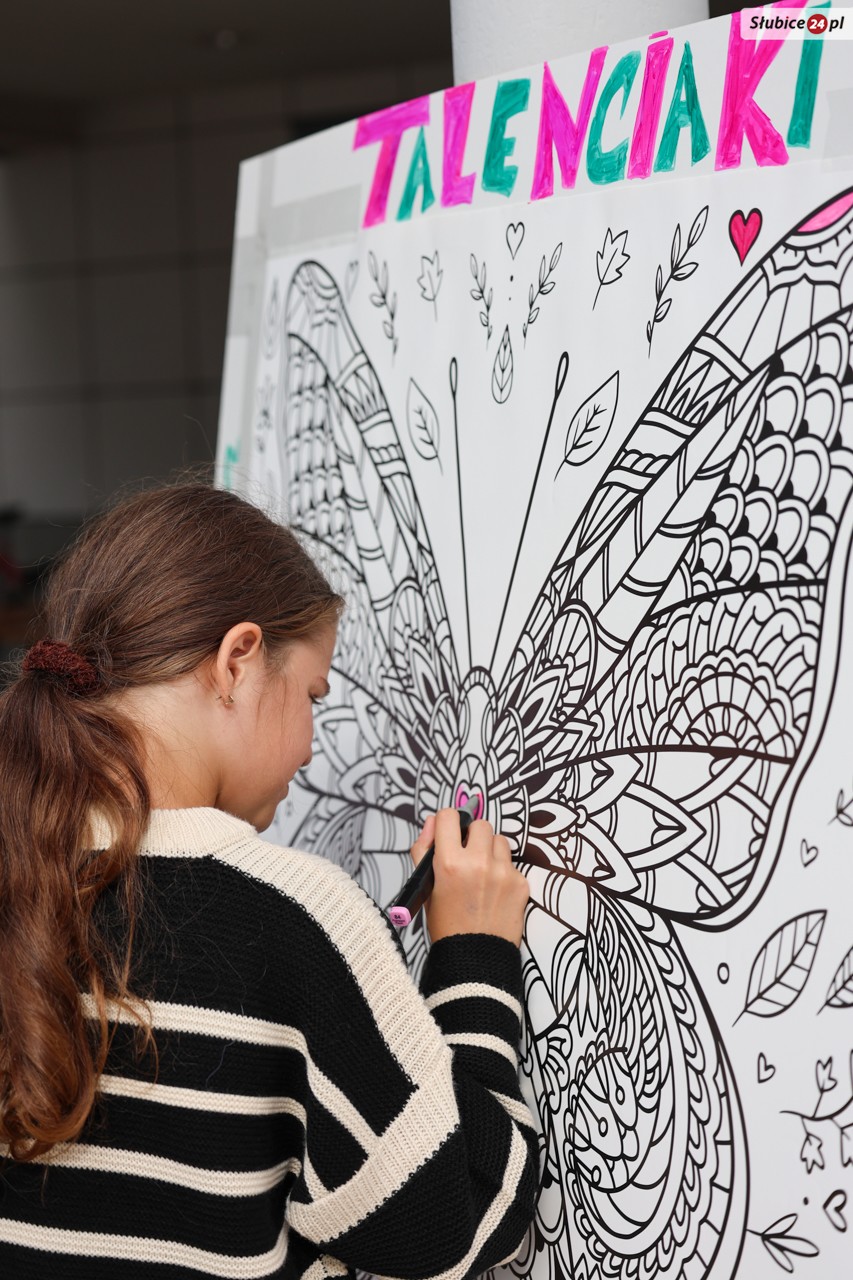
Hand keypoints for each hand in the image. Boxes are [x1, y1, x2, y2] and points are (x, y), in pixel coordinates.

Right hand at [409, 808, 528, 945]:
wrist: (475, 958)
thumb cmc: (447, 924)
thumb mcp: (426, 887)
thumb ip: (424, 850)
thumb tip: (432, 823)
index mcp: (449, 863)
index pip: (449, 816)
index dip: (447, 822)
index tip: (449, 831)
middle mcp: (478, 863)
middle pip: (480, 824)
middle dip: (472, 836)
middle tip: (467, 855)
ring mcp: (503, 872)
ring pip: (499, 840)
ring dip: (490, 851)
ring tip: (482, 874)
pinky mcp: (520, 883)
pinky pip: (512, 863)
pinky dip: (503, 872)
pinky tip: (494, 891)